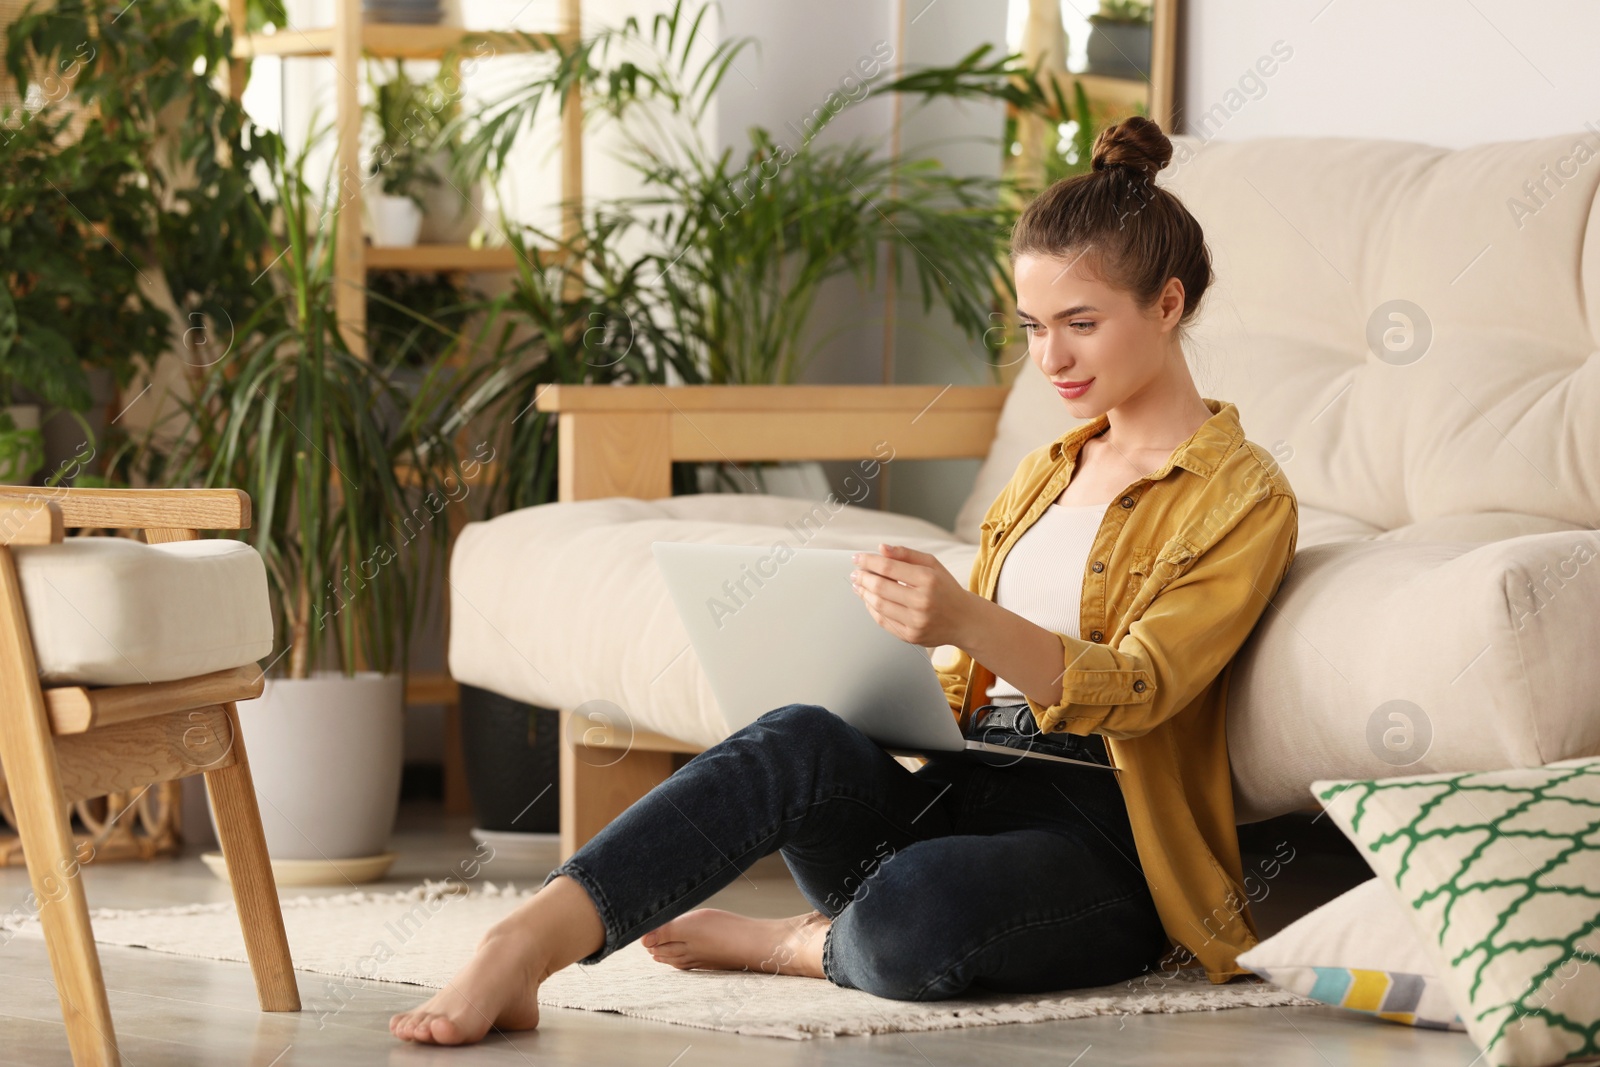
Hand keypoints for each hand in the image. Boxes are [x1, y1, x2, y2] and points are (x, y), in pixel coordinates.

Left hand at [850, 543, 975, 647]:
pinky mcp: (911, 636)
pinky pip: (883, 621)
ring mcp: (916, 621)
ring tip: (859, 585)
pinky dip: (872, 609)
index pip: (889, 567)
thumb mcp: (932, 565)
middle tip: (856, 573)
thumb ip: (906, 554)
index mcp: (928, 579)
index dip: (868, 561)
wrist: (964, 620)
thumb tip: (881, 548)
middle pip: (880, 587)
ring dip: (864, 593)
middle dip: (863, 578)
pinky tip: (869, 600)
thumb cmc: (946, 589)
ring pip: (879, 605)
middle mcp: (923, 601)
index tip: (857, 558)